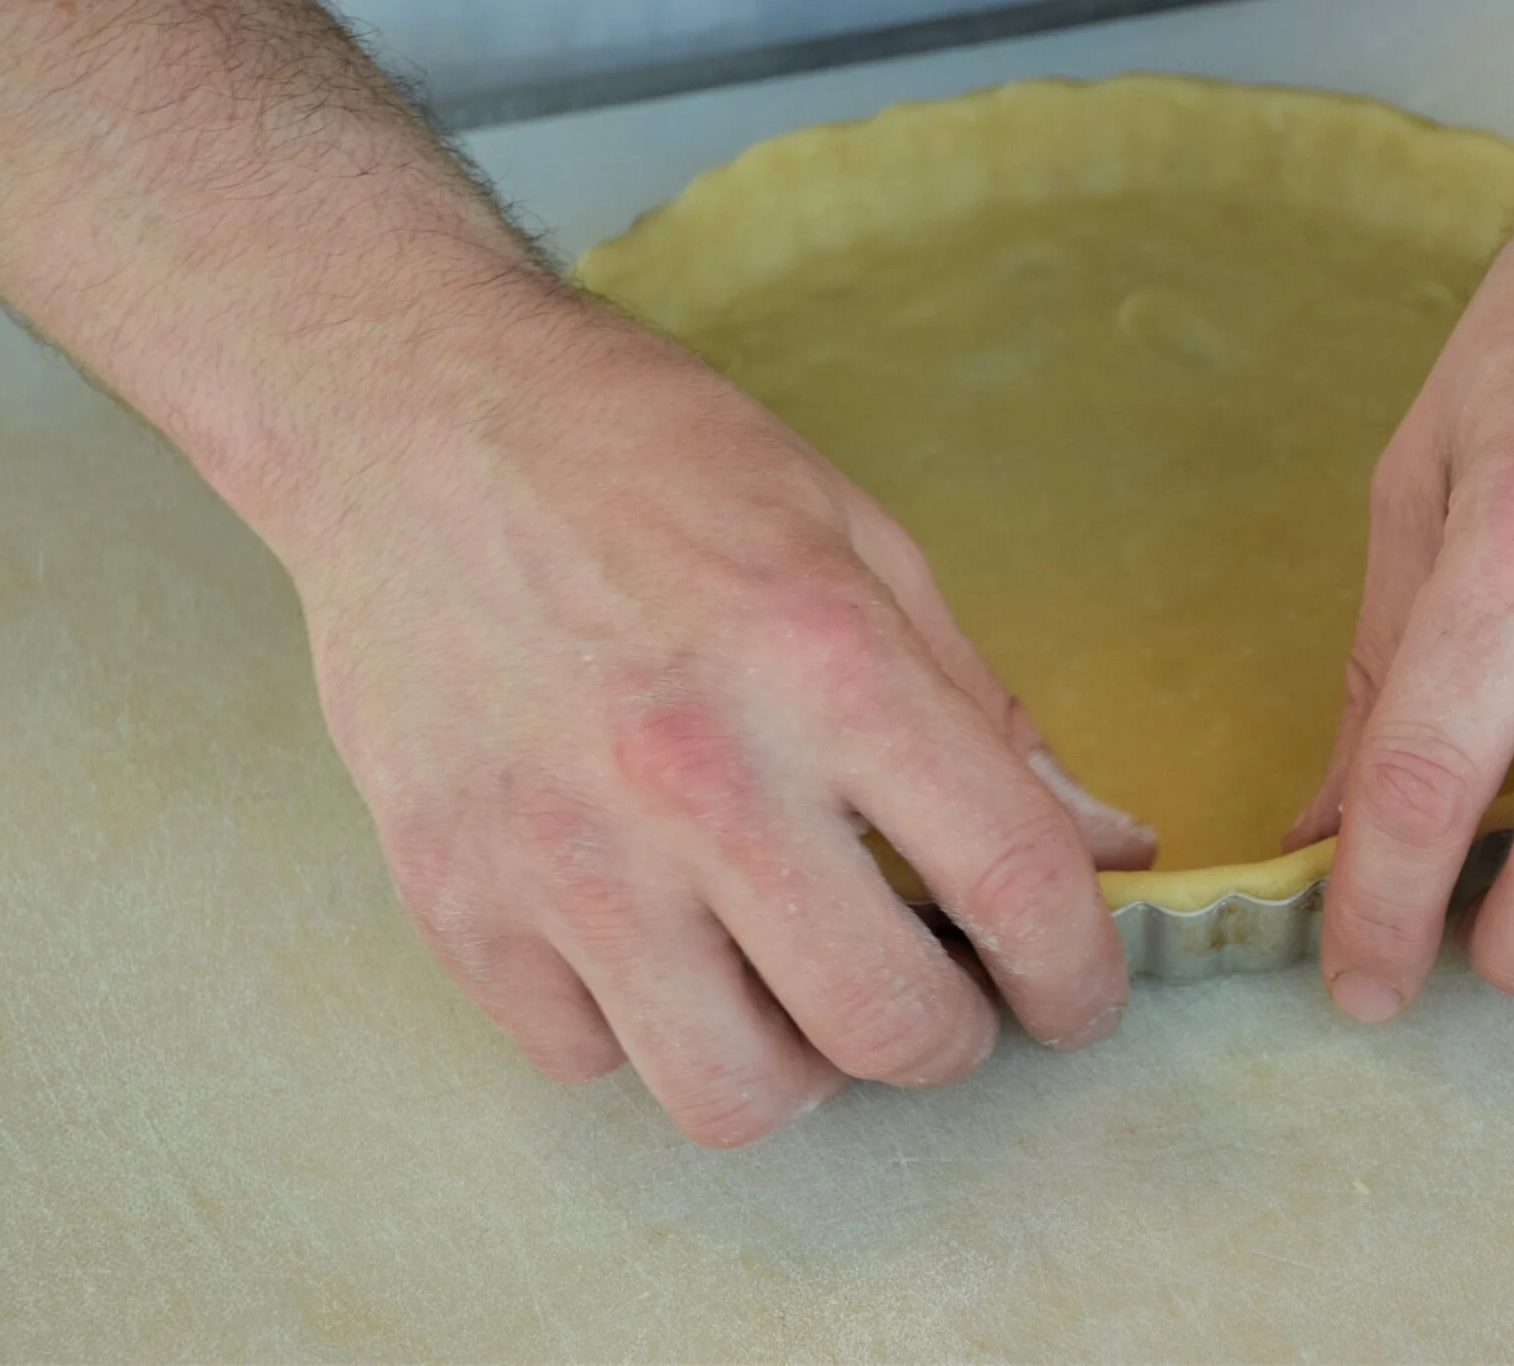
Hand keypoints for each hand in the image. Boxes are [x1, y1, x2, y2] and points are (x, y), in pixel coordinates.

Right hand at [285, 292, 1142, 1144]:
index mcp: (828, 666)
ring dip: (799, 1060)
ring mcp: (562, 852)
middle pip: (886, 1029)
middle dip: (949, 1036)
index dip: (1078, 975)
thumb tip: (1100, 845)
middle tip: (939, 987)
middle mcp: (698, 775)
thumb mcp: (859, 543)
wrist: (413, 416)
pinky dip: (644, 1025)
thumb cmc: (647, 460)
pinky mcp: (453, 898)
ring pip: (736, 1096)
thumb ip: (982, 715)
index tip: (1073, 993)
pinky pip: (589, 1059)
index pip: (1018, 886)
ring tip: (789, 974)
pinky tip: (654, 933)